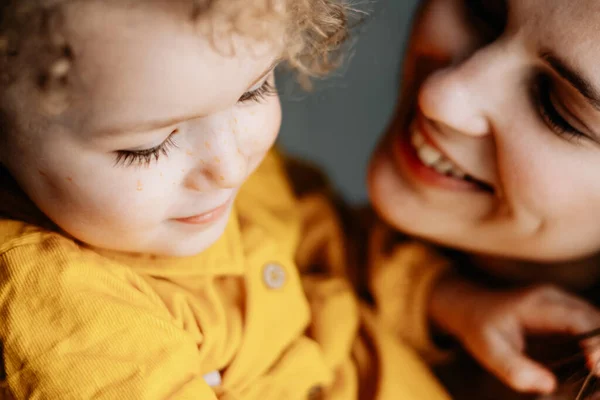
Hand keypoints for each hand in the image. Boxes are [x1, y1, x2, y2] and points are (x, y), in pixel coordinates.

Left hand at [429, 277, 599, 393]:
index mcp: (537, 304)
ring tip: (596, 377)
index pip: (579, 319)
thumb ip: (514, 368)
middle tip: (599, 378)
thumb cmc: (479, 328)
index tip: (596, 367)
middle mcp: (555, 298)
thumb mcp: (487, 351)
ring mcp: (563, 303)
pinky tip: (592, 369)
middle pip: (596, 319)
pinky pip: (591, 328)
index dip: (596, 342)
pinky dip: (597, 347)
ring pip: (597, 322)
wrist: (471, 308)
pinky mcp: (566, 313)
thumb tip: (549, 385)